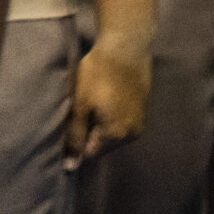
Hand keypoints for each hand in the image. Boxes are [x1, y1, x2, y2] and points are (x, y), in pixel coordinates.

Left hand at [64, 35, 149, 168]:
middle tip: (80, 111)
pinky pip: (122, 121)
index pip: (90, 154)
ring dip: (100, 124)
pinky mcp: (143, 107)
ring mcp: (140, 120)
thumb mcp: (80, 106)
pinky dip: (111, 115)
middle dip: (89, 133)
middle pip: (103, 145)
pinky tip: (105, 98)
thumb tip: (70, 167)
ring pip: (113, 133)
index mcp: (117, 136)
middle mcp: (133, 134)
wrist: (126, 46)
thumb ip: (75, 138)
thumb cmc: (99, 75)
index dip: (76, 141)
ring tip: (92, 103)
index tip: (70, 123)